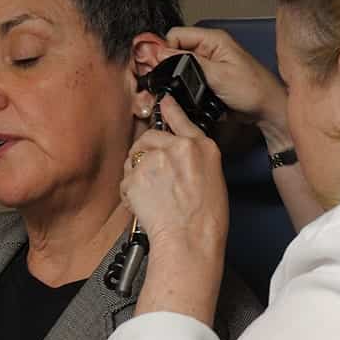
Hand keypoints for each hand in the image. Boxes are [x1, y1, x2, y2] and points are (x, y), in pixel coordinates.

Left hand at [124, 95, 228, 319]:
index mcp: (202, 147)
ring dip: (137, 172)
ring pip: (134, 157)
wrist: (189, 239)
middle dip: (146, 153)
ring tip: (153, 195)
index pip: (181, 119)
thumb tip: (181, 154)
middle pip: (150, 137)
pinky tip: (145, 205)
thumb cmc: (206, 218)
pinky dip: (130, 192)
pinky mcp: (135, 175)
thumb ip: (195, 158)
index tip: (163, 101)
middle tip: (154, 178)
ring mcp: (154, 159)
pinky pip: (126, 179)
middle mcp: (177, 147)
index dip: (169, 109)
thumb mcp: (213, 178)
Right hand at [147, 25, 290, 141]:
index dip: (165, 49)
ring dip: (177, 78)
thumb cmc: (253, 90)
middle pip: (176, 50)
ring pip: (180, 66)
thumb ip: (188, 62)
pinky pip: (188, 79)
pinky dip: (185, 87)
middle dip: (169, 65)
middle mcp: (209, 49)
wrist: (268, 110)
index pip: (176, 35)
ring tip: (178, 91)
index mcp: (213, 39)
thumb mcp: (218, 75)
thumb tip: (160, 53)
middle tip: (167, 82)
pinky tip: (186, 96)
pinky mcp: (208, 79)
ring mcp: (208, 65)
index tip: (161, 67)